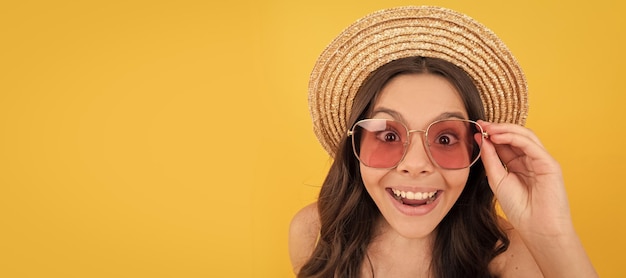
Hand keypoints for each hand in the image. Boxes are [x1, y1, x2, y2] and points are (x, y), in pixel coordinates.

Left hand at [477, 120, 573, 236]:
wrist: (536, 227)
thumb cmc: (519, 208)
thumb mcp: (497, 179)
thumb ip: (490, 159)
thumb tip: (481, 138)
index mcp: (518, 164)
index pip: (505, 143)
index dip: (491, 134)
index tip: (476, 128)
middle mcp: (530, 160)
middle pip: (515, 136)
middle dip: (497, 128)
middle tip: (481, 124)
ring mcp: (541, 160)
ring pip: (525, 136)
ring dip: (505, 129)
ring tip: (488, 128)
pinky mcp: (549, 163)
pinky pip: (531, 145)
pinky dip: (515, 138)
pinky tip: (498, 137)